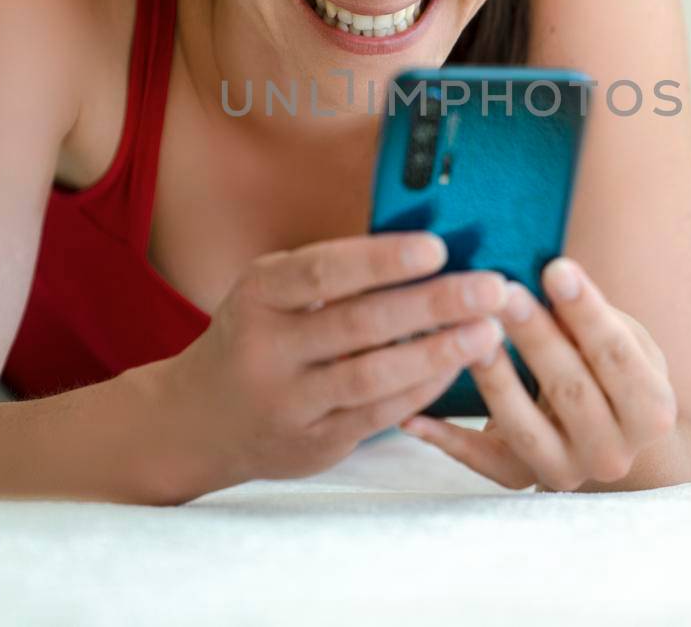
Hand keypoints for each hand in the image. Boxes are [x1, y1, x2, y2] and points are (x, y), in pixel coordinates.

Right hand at [159, 231, 512, 486]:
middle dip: (433, 304)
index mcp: (258, 295)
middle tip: (491, 288)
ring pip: (373, 376)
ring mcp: (288, 403)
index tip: (437, 248)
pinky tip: (458, 365)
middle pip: (358, 324)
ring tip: (488, 330)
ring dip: (438, 351)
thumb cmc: (257, 335)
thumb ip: (331, 274)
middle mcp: (267, 349)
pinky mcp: (312, 443)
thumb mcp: (270, 293)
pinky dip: (423, 388)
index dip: (380, 260)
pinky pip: (378, 414)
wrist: (199, 420)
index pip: (322, 272)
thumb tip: (426, 248)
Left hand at [398, 256, 676, 491]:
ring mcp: (566, 472)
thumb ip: (593, 318)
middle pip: (572, 390)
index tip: (556, 267)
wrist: (610, 435)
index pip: (619, 356)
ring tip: (468, 337)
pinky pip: (480, 461)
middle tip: (504, 291)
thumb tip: (550, 274)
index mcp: (651, 412)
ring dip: (494, 381)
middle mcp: (614, 452)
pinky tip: (412, 414)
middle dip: (536, 337)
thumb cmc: (612, 368)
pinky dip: (445, 440)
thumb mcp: (624, 341)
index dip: (588, 312)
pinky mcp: (522, 480)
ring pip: (524, 427)